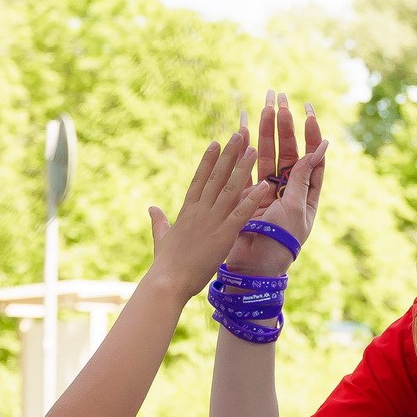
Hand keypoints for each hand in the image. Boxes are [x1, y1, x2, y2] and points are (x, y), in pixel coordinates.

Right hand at [146, 129, 269, 301]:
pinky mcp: (223, 235)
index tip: (216, 143)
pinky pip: (241, 213)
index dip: (208, 160)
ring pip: (230, 188)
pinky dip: (253, 198)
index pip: (200, 179)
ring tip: (254, 149)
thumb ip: (158, 221)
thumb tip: (151, 208)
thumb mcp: (161, 238)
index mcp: (187, 211)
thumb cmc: (165, 265)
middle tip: (239, 134)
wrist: (167, 282)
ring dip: (243, 168)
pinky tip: (265, 185)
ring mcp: (212, 221)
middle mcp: (200, 211)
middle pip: (216, 176)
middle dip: (229, 154)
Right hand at [224, 91, 328, 278]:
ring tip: (264, 104)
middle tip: (280, 98)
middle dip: (285, 125)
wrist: (254, 266)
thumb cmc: (280, 241)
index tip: (307, 113)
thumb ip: (304, 176)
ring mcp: (268, 192)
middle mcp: (289, 191)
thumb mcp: (296, 207)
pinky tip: (242, 127)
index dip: (311, 135)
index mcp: (307, 195)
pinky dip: (245, 148)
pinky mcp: (248, 196)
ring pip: (268, 155)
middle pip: (289, 151)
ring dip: (266, 130)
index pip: (313, 158)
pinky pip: (248, 167)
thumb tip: (320, 146)